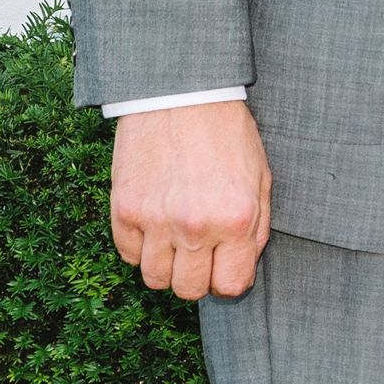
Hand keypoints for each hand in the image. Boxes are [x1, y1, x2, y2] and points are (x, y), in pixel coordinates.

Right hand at [111, 99, 272, 300]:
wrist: (182, 93)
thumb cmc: (226, 133)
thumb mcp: (260, 177)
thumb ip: (255, 228)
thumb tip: (242, 266)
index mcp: (236, 219)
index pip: (230, 286)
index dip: (228, 280)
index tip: (224, 268)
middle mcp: (195, 227)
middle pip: (189, 290)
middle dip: (197, 278)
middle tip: (199, 254)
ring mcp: (156, 221)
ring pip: (155, 280)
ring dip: (166, 266)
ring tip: (175, 240)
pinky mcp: (124, 210)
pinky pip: (128, 255)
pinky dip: (140, 247)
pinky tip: (153, 223)